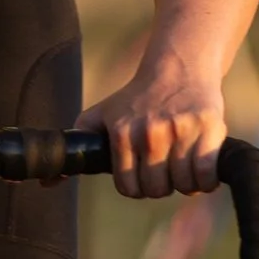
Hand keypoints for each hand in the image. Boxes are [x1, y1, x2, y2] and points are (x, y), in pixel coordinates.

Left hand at [80, 52, 227, 199]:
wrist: (177, 68)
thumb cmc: (136, 99)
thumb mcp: (100, 116)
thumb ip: (78, 146)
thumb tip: (49, 181)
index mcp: (123, 132)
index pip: (129, 188)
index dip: (137, 186)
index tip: (143, 174)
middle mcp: (150, 133)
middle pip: (157, 190)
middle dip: (161, 185)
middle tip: (165, 167)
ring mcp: (181, 131)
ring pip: (184, 186)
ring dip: (185, 183)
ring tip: (183, 164)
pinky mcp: (208, 128)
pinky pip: (206, 176)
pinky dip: (206, 180)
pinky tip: (201, 168)